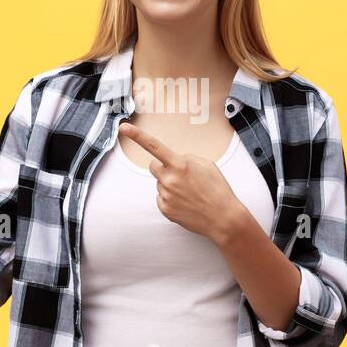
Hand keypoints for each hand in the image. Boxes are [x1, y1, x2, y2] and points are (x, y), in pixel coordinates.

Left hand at [117, 121, 244, 245]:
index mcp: (180, 165)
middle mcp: (169, 179)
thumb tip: (174, 160)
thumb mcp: (207, 165)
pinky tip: (185, 203)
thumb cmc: (217, 190)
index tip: (123, 128)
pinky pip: (161, 198)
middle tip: (181, 176)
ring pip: (160, 184)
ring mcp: (165, 195)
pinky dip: (170, 199)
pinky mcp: (164, 209)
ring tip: (189, 193)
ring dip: (170, 185)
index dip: (137, 136)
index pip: (154, 146)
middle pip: (153, 167)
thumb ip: (187, 158)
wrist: (223, 218)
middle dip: (163, 168)